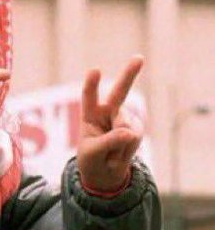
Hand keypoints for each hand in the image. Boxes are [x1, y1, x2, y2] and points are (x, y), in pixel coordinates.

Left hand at [76, 56, 144, 193]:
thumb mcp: (92, 152)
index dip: (92, 85)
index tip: (95, 70)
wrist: (106, 171)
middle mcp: (109, 111)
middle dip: (130, 74)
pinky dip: (126, 150)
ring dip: (118, 145)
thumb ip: (108, 142)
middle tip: (139, 58)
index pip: (90, 97)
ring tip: (110, 152)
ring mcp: (125, 119)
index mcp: (90, 114)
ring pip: (126, 127)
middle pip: (120, 91)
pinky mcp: (137, 128)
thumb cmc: (92, 158)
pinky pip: (134, 137)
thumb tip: (131, 133)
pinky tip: (121, 152)